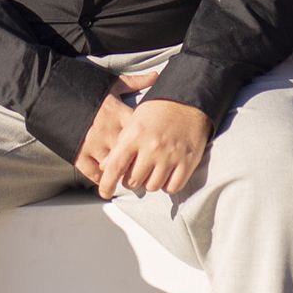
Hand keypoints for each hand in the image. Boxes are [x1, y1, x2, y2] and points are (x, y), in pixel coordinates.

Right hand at [74, 73, 156, 187]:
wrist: (51, 92)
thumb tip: (156, 76)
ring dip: (120, 172)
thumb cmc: (83, 86)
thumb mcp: (111, 82)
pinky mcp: (77, 154)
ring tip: (127, 176)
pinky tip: (107, 179)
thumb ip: (135, 82)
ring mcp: (92, 144)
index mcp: (117, 112)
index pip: (141, 131)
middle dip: (137, 160)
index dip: (148, 139)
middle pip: (130, 153)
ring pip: (114, 166)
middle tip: (142, 165)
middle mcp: (107, 130)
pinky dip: (102, 179)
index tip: (152, 144)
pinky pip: (93, 173)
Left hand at [90, 90, 210, 201]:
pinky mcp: (188, 161)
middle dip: (132, 180)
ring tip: (153, 170)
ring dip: (150, 182)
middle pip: (133, 181)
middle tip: (136, 171)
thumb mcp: (133, 122)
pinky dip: (168, 185)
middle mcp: (152, 147)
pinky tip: (167, 174)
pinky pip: (172, 187)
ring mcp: (171, 155)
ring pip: (152, 187)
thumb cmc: (157, 110)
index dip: (107, 184)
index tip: (105, 193)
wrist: (188, 99)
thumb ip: (120, 145)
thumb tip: (104, 168)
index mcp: (135, 135)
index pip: (115, 167)